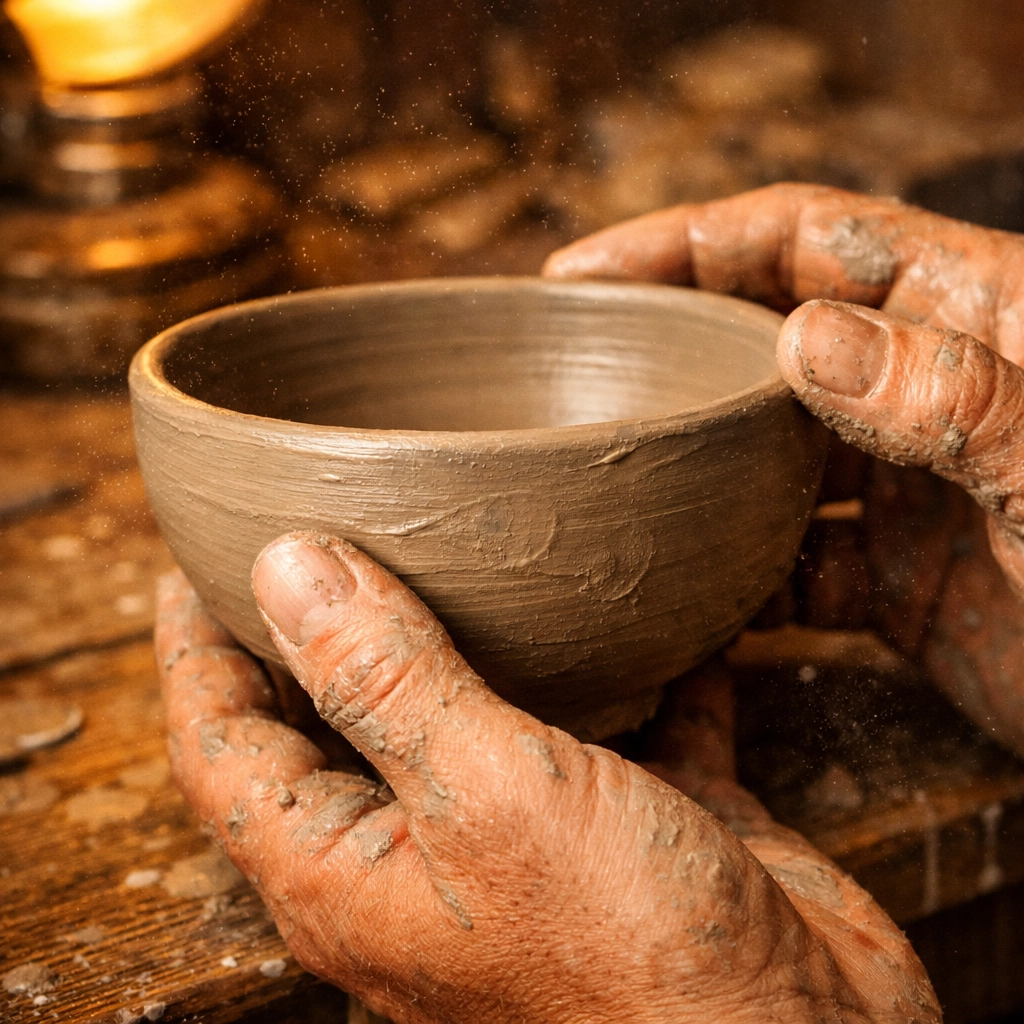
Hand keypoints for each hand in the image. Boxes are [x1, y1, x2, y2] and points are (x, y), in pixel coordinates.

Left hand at [156, 532, 937, 1022]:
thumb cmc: (631, 960)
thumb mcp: (491, 796)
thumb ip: (388, 682)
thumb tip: (285, 569)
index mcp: (352, 870)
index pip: (224, 748)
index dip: (197, 650)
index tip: (194, 560)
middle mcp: (429, 857)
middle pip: (334, 726)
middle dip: (314, 633)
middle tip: (316, 533)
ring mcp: (535, 840)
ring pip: (475, 716)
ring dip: (469, 637)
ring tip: (461, 544)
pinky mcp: (633, 821)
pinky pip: (616, 721)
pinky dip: (627, 668)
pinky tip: (646, 609)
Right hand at [545, 183, 1023, 752]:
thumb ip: (949, 394)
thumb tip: (799, 340)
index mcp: (969, 320)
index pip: (802, 240)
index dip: (686, 242)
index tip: (580, 273)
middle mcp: (921, 396)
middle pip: (763, 347)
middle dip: (666, 352)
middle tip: (568, 375)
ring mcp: (904, 495)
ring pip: (762, 462)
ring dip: (690, 473)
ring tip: (605, 483)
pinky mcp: (898, 590)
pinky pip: (786, 569)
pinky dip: (731, 580)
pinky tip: (679, 593)